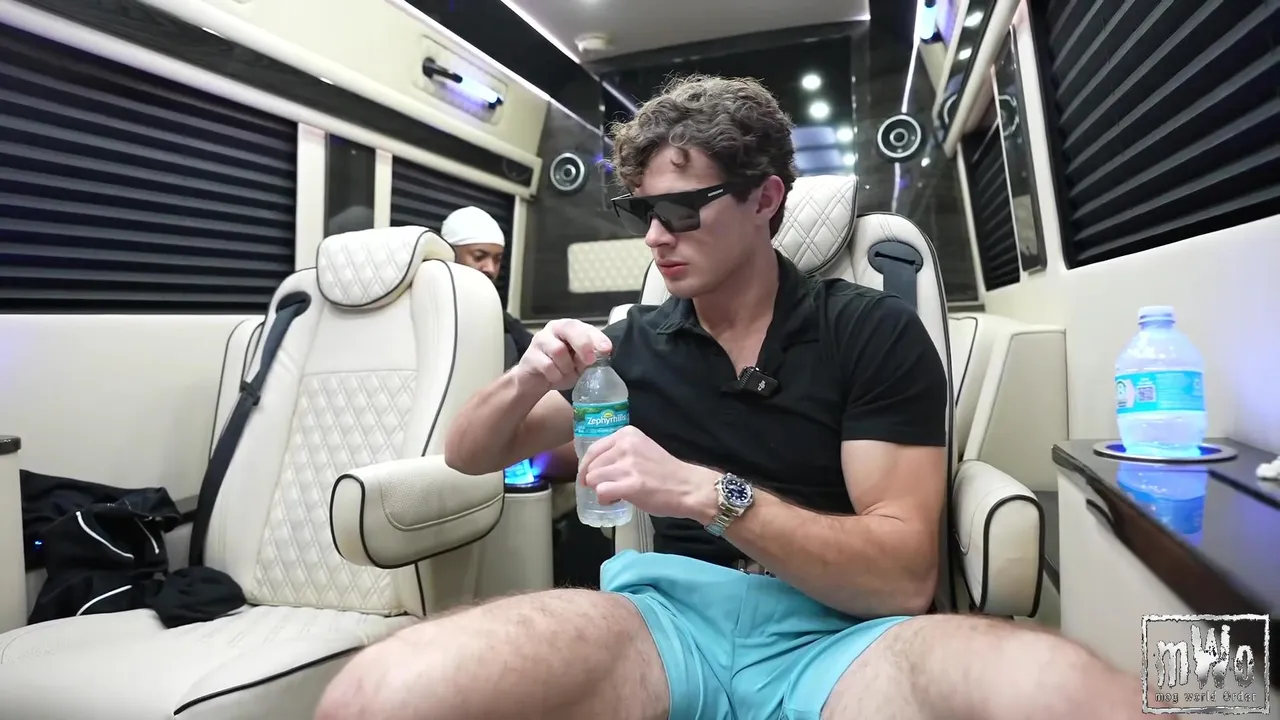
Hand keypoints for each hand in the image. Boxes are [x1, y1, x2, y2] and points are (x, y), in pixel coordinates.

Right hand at [516, 319, 611, 391]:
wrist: (534, 381)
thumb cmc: (560, 369)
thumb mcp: (579, 365)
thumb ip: (588, 358)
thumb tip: (599, 356)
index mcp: (569, 328)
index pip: (585, 327)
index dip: (597, 337)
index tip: (607, 349)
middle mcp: (554, 329)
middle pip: (570, 329)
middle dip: (583, 344)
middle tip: (590, 360)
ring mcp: (540, 340)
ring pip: (558, 350)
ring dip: (567, 367)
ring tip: (566, 373)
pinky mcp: (530, 355)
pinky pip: (547, 366)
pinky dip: (556, 375)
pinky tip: (555, 378)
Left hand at [578, 426, 719, 521]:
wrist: (688, 486)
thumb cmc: (665, 471)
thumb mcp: (641, 450)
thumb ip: (619, 453)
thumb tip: (593, 467)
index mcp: (627, 434)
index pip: (593, 449)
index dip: (587, 467)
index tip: (589, 477)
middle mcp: (625, 446)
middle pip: (591, 466)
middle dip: (594, 480)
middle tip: (609, 488)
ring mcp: (627, 465)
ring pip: (593, 479)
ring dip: (600, 490)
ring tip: (615, 494)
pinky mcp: (630, 485)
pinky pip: (601, 492)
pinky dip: (605, 499)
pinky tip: (616, 500)